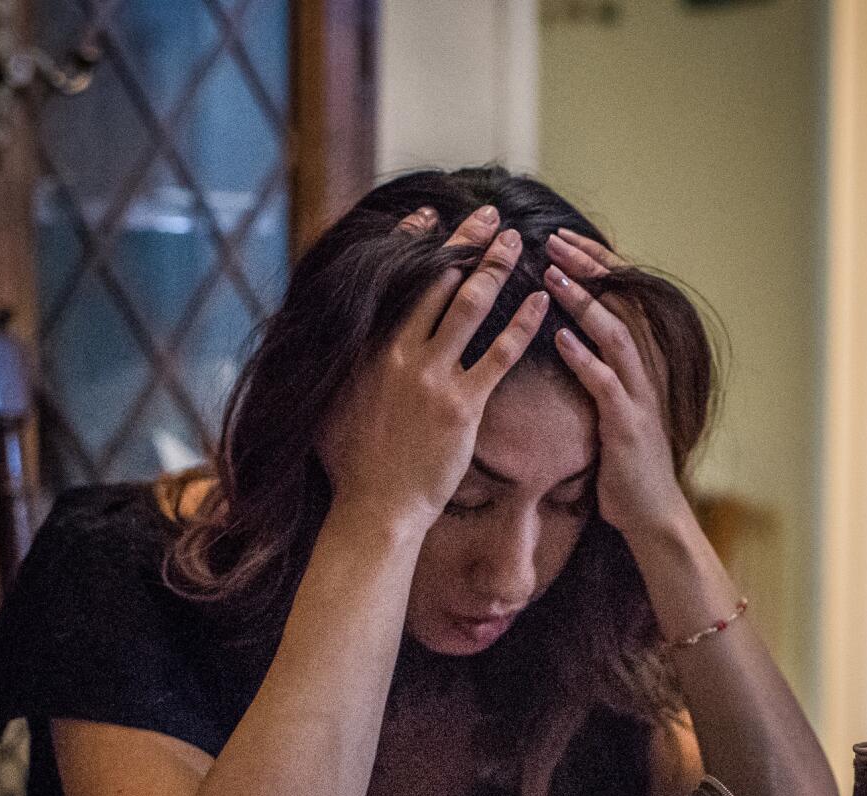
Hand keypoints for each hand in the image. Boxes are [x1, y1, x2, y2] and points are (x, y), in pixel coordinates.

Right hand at [318, 206, 548, 538]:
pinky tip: (540, 299)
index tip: (430, 215)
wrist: (374, 509)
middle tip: (489, 216)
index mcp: (367, 349)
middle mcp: (399, 353)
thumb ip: (338, 369)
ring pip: (470, 305)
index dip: (413, 240)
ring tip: (515, 242)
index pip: (392, 280)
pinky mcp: (463, 405)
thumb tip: (326, 346)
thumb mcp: (328, 407)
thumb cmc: (349, 468)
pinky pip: (500, 353)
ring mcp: (432, 377)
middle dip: (466, 242)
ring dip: (495, 267)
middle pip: (437, 281)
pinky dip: (522, 322)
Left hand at [543, 228, 686, 550]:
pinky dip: (583, 357)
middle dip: (588, 268)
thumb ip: (597, 374)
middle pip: (620, 303)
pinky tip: (560, 337)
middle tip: (554, 238)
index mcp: (638, 364)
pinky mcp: (627, 424)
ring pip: (614, 334)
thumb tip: (567, 341)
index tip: (562, 238)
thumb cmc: (624, 466)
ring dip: (582, 302)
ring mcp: (639, 396)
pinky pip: (606, 383)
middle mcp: (644, 371)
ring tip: (552, 275)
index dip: (594, 265)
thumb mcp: (610, 410)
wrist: (651, 515)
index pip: (620, 298)